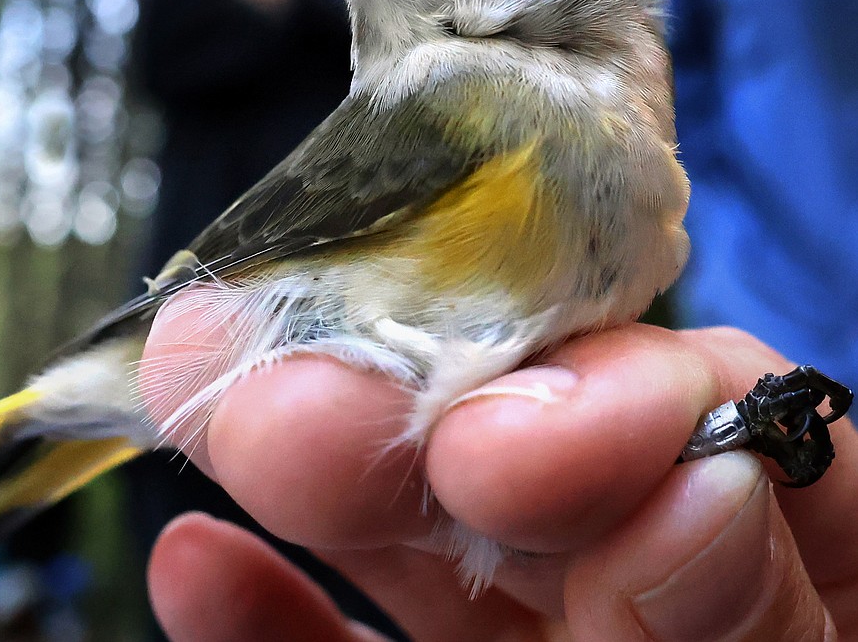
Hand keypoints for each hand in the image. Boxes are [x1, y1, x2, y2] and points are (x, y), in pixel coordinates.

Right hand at [140, 292, 857, 639]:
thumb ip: (758, 626)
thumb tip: (696, 481)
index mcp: (824, 572)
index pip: (751, 422)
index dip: (643, 387)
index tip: (541, 414)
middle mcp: (669, 596)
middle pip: (545, 461)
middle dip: (416, 398)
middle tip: (307, 378)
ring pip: (431, 557)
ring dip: (318, 482)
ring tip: (217, 402)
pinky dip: (272, 624)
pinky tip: (199, 565)